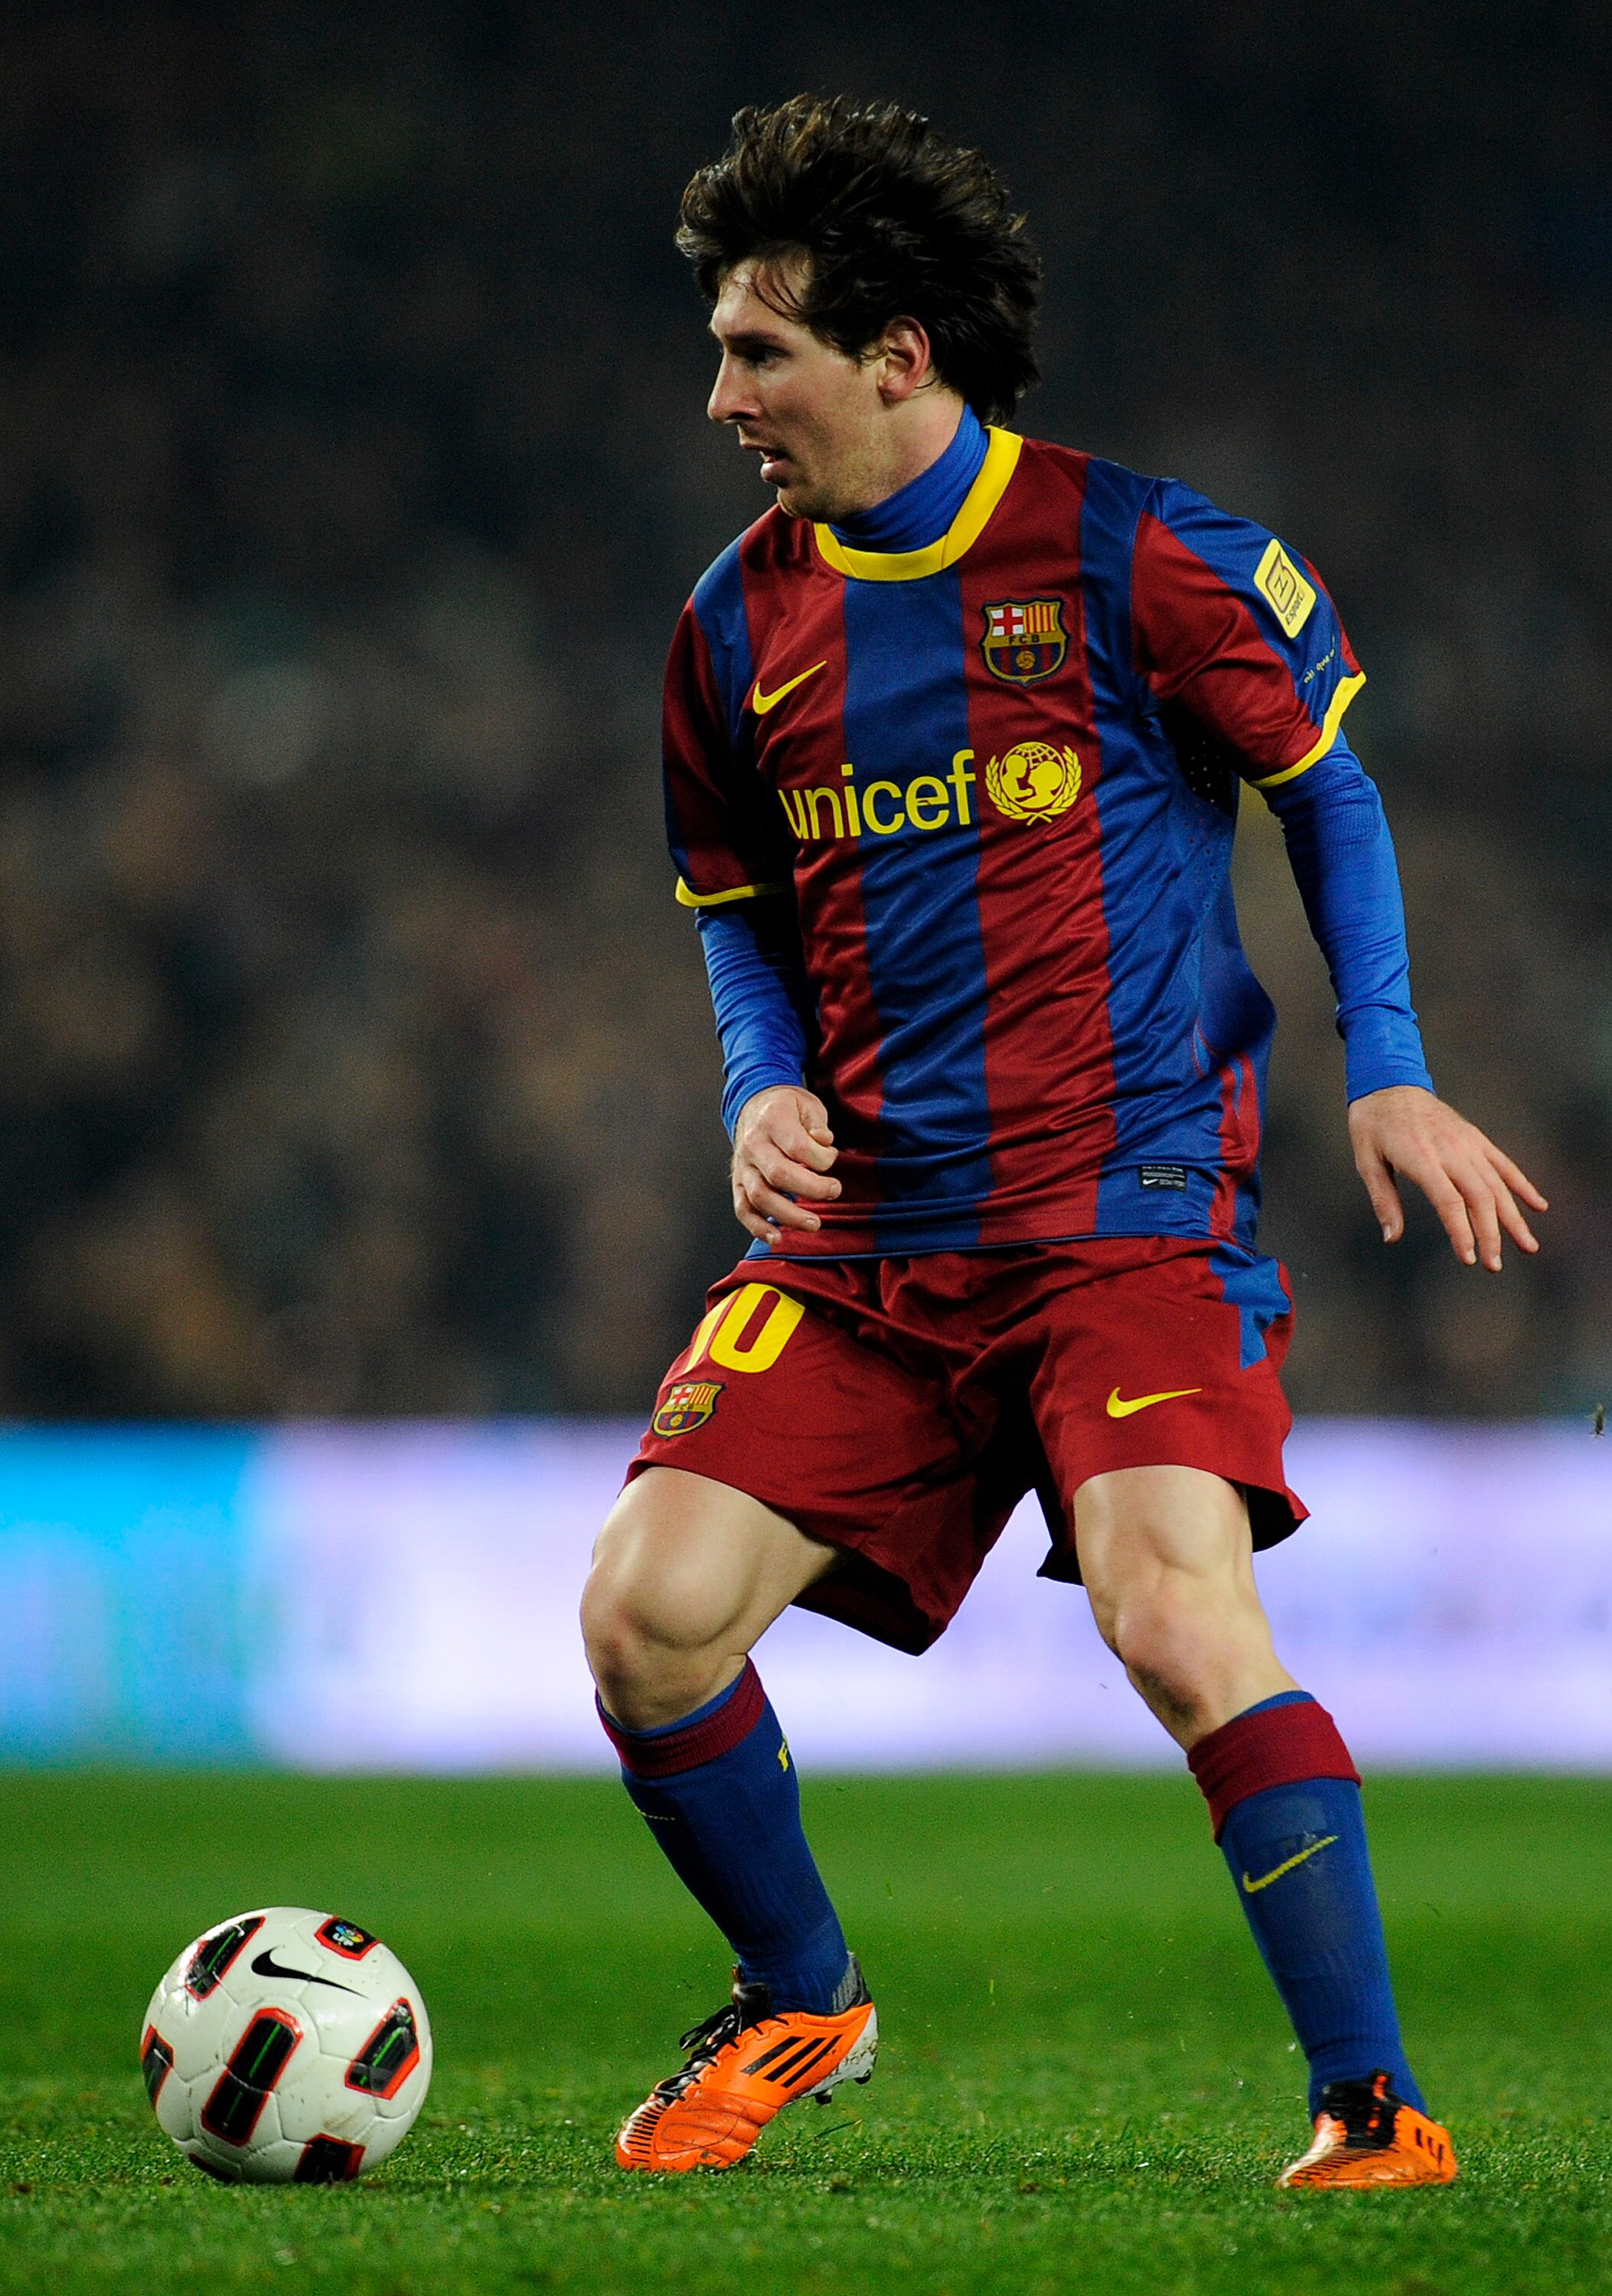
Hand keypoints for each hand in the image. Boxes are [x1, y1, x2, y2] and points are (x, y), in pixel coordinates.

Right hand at [731, 1085, 840, 1243]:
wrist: (754, 1104)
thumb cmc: (785, 1108)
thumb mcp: (807, 1105)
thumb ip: (818, 1125)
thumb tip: (824, 1142)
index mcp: (772, 1120)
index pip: (797, 1147)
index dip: (821, 1158)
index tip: (832, 1158)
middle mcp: (753, 1144)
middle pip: (779, 1174)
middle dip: (810, 1189)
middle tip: (833, 1192)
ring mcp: (743, 1165)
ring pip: (760, 1195)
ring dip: (788, 1215)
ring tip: (813, 1224)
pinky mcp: (738, 1182)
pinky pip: (743, 1208)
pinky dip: (757, 1226)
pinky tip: (776, 1237)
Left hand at [1347, 1085, 1546, 1271]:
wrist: (1389, 1082)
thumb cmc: (1373, 1124)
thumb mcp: (1366, 1161)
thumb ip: (1383, 1200)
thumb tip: (1391, 1237)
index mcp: (1422, 1157)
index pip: (1449, 1201)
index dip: (1461, 1231)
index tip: (1468, 1258)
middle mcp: (1451, 1150)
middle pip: (1479, 1197)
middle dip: (1490, 1234)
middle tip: (1494, 1266)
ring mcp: (1467, 1143)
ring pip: (1497, 1185)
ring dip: (1513, 1218)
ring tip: (1527, 1247)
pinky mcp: (1475, 1138)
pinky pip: (1504, 1164)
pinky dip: (1522, 1185)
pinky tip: (1538, 1206)